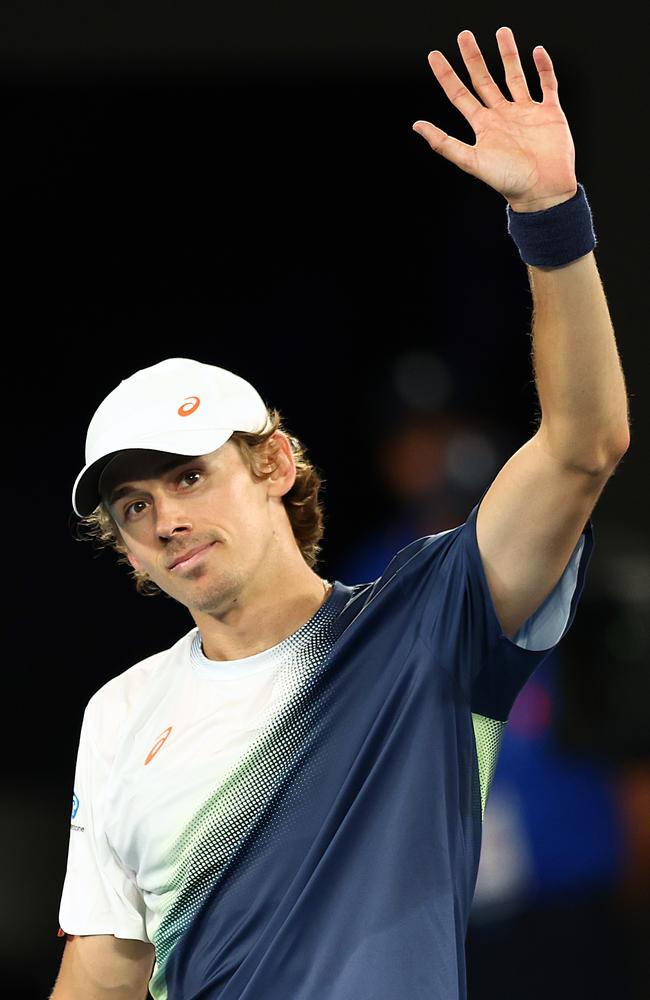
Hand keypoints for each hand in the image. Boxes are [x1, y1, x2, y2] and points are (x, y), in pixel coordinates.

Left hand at [412, 26, 576, 211]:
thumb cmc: (508, 181)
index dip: (446, 76)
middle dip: (473, 58)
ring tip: (502, 32)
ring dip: (508, 55)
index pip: (460, 95)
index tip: (434, 55)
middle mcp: (503, 116)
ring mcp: (526, 112)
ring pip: (515, 76)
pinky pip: (547, 84)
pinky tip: (537, 51)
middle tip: (464, 35)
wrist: (543, 191)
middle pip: (484, 80)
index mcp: (484, 126)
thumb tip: (417, 126)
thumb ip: (444, 143)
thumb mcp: (471, 161)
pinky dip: (543, 68)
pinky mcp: (549, 113)